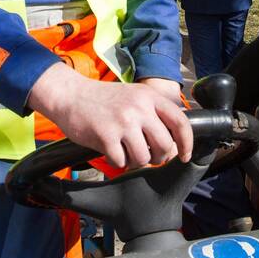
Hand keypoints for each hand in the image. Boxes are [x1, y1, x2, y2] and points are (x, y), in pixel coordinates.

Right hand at [28, 63, 192, 168]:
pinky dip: (117, 162)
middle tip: (148, 156)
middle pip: (165, 145)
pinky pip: (121, 162)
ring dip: (136, 161)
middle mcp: (139, 108)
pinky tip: (111, 152)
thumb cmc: (104, 99)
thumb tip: (175, 139)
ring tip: (126, 152)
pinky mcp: (105, 136)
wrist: (70, 95)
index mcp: (150, 97)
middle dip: (159, 157)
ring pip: (144, 158)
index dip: (187, 143)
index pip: (180, 122)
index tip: (185, 156)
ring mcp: (123, 122)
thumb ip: (154, 111)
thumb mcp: (135, 95)